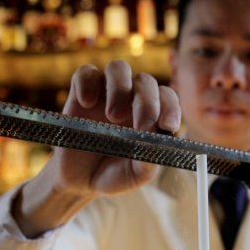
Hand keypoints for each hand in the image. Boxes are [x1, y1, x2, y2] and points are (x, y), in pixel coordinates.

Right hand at [48, 61, 181, 196]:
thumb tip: (156, 143)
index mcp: (150, 116)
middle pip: (145, 82)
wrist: (78, 180)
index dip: (171, 107)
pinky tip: (87, 103)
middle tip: (142, 126)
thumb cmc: (113, 174)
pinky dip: (88, 83)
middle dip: (148, 102)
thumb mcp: (135, 176)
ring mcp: (105, 94)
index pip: (167, 98)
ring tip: (113, 116)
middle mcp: (131, 100)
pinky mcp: (80, 93)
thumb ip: (148, 161)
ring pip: (119, 69)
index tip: (167, 125)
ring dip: (120, 88)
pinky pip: (86, 73)